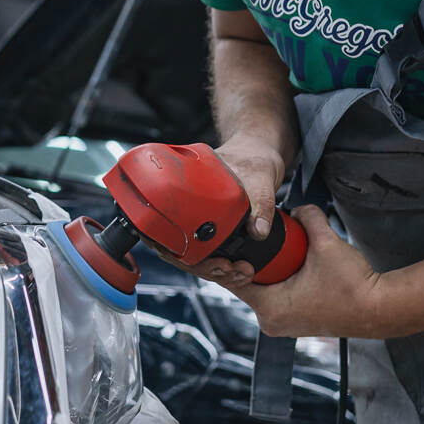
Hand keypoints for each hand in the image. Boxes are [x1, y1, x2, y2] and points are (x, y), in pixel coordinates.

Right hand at [162, 136, 284, 289]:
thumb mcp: (260, 176)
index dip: (176, 251)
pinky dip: (220, 267)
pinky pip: (206, 253)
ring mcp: (197, 219)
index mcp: (184, 189)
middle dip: (203, 267)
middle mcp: (185, 207)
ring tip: (240, 272)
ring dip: (214, 271)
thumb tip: (258, 231)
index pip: (162, 228)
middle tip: (229, 269)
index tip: (203, 260)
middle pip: (177, 250)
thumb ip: (261, 203)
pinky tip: (238, 270)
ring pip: (192, 255)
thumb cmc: (252, 155)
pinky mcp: (211, 228)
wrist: (260, 151)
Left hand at [221, 206, 393, 338]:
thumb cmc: (355, 286)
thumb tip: (297, 209)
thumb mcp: (327, 243)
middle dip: (252, 261)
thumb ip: (308, 217)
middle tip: (260, 241)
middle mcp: (272, 322)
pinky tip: (290, 267)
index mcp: (270, 308)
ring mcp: (283, 325)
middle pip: (247, 284)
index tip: (234, 240)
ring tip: (278, 253)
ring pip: (262, 291)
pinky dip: (279, 282)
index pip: (232, 280)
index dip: (229, 257)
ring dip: (267, 271)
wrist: (380, 308)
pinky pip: (276, 298)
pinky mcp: (295, 323)